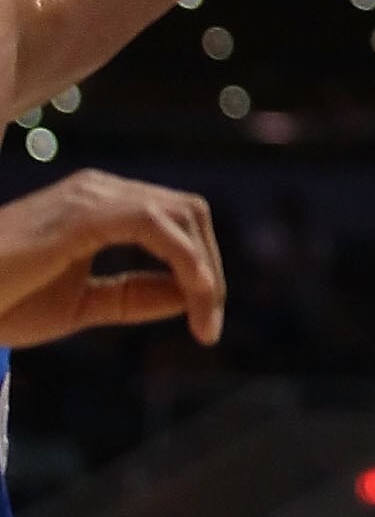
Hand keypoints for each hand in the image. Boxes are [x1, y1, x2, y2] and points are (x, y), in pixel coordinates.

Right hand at [0, 169, 224, 346]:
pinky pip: (156, 226)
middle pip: (190, 212)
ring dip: (204, 270)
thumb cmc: (0, 300)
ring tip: (205, 321)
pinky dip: (184, 260)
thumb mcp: (79, 304)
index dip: (201, 268)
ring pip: (182, 215)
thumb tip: (187, 295)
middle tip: (210, 326)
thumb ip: (131, 294)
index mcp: (103, 206)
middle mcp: (103, 190)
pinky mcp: (84, 212)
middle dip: (211, 269)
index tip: (206, 324)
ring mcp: (94, 195)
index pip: (176, 222)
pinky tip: (192, 296)